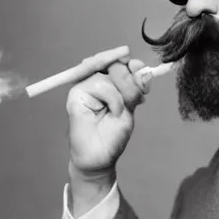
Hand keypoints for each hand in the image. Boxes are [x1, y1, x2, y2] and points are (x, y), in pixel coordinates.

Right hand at [66, 46, 150, 177]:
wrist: (100, 156)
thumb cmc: (113, 134)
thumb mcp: (130, 108)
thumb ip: (134, 88)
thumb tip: (142, 70)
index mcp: (108, 82)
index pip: (119, 62)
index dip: (130, 62)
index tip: (139, 68)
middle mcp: (94, 81)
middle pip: (114, 64)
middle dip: (128, 79)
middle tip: (133, 98)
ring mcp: (83, 87)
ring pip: (108, 75)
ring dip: (121, 93)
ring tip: (119, 111)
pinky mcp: (75, 95)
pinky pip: (99, 86)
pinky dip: (113, 99)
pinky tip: (113, 112)